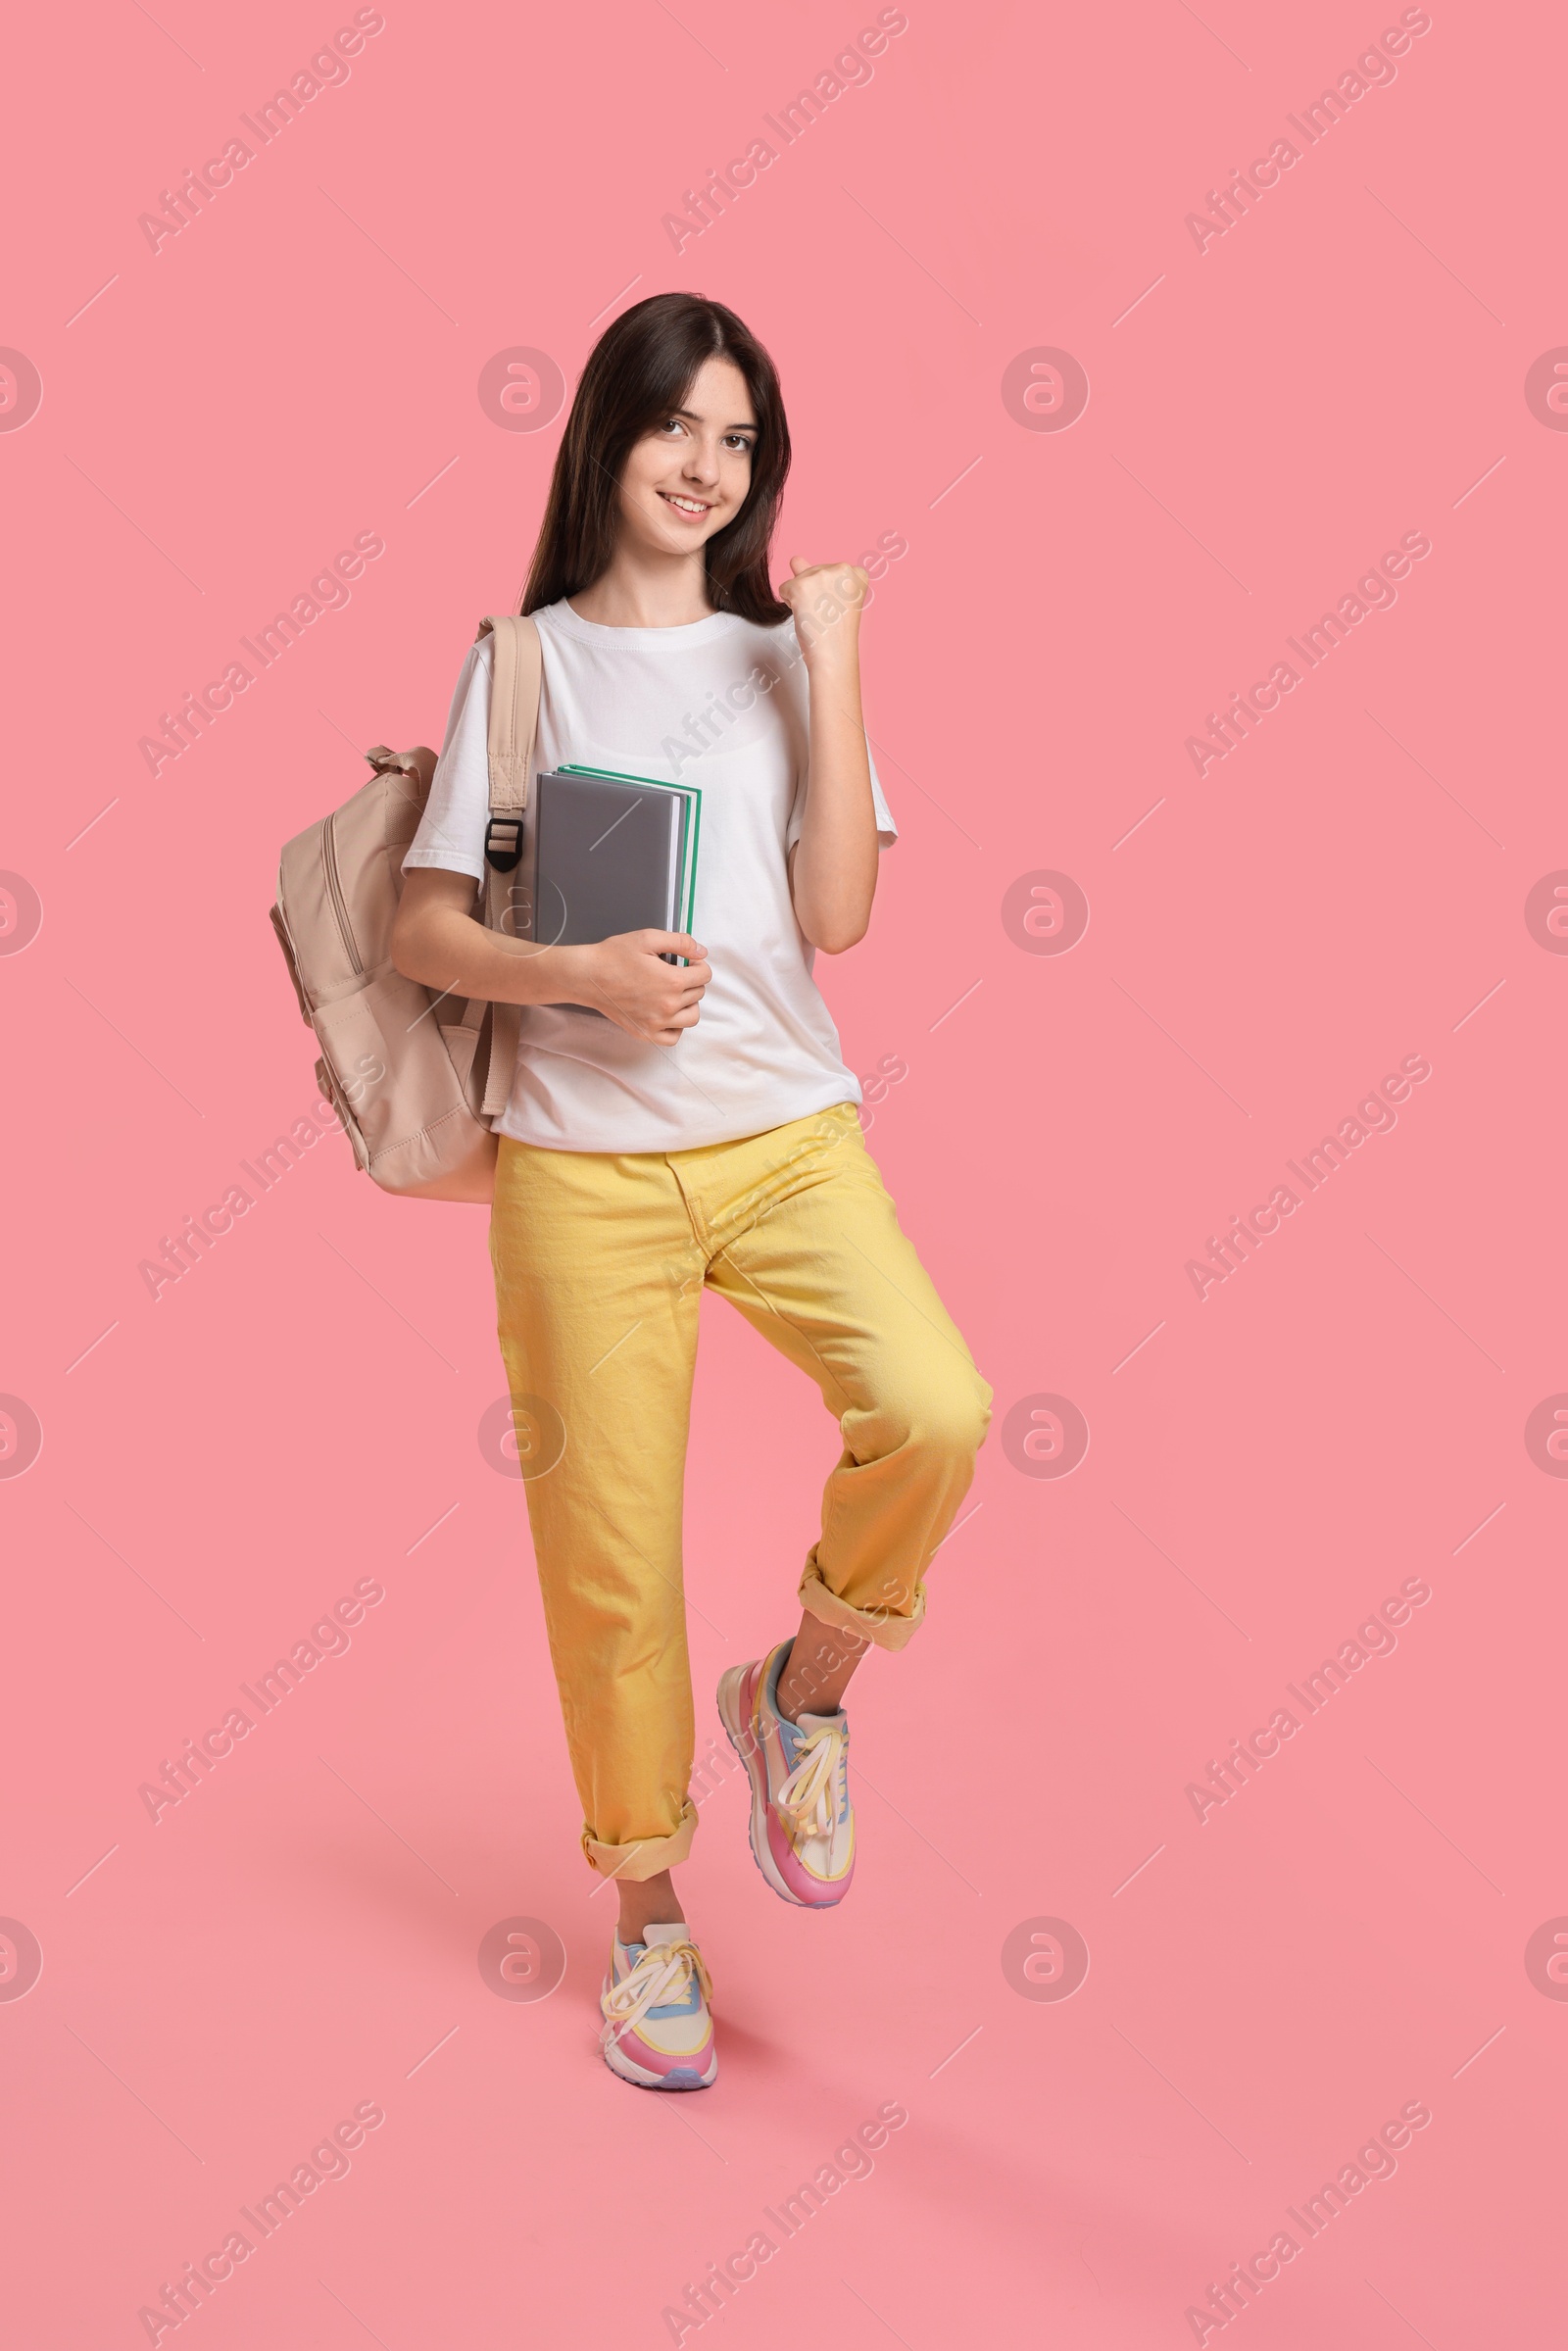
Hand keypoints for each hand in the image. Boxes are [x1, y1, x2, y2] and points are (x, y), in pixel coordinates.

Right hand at [575, 931, 710, 1045]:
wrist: (588, 976)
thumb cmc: (614, 956)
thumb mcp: (648, 938)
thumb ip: (680, 942)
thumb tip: (701, 952)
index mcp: (672, 981)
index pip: (705, 976)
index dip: (698, 964)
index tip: (687, 962)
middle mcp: (668, 1006)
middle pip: (699, 994)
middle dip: (692, 981)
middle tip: (674, 973)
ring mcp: (657, 1023)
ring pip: (692, 1017)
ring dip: (689, 1003)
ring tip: (674, 993)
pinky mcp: (645, 1033)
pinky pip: (674, 1037)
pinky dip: (676, 1026)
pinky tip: (668, 1013)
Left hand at [777, 555, 867, 672]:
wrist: (833, 656)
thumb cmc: (837, 634)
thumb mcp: (837, 598)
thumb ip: (818, 574)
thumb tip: (794, 559)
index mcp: (857, 572)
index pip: (832, 570)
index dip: (830, 592)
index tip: (838, 608)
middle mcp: (841, 568)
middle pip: (813, 572)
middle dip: (814, 593)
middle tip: (827, 615)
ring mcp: (820, 576)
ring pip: (798, 580)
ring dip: (801, 598)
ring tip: (817, 616)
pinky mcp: (800, 586)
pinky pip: (784, 588)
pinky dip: (789, 603)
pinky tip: (805, 615)